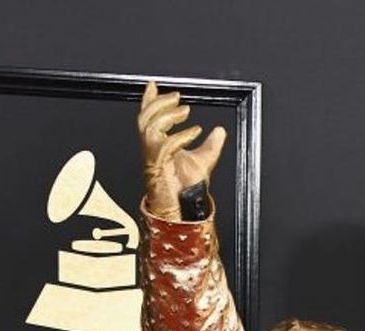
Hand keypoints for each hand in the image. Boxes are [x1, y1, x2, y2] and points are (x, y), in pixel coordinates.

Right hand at [138, 79, 226, 219]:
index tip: (154, 85)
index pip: (149, 117)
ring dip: (168, 115)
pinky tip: (196, 132)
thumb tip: (220, 130)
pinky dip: (181, 135)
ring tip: (185, 111)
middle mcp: (152, 150)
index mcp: (158, 145)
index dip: (149, 100)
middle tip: (178, 97)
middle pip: (144, 117)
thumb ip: (212, 145)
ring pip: (149, 126)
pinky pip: (166, 144)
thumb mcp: (203, 160)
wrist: (184, 211)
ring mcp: (154, 158)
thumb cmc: (186, 190)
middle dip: (159, 103)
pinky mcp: (158, 167)